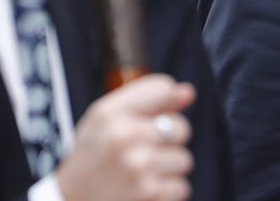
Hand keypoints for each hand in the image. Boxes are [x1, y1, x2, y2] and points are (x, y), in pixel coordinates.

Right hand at [55, 73, 194, 200]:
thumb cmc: (91, 159)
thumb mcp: (104, 121)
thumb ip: (147, 101)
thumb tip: (188, 92)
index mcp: (110, 112)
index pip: (163, 88)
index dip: (166, 102)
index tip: (155, 116)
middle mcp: (124, 135)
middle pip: (181, 127)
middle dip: (168, 141)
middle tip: (142, 151)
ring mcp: (138, 165)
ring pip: (184, 159)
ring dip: (167, 170)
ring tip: (140, 174)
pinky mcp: (150, 193)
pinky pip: (181, 187)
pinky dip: (167, 192)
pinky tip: (144, 191)